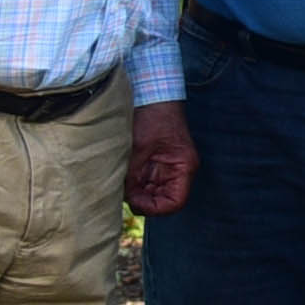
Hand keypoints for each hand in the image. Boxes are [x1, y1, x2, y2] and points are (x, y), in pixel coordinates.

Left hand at [125, 101, 196, 215]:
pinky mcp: (155, 164)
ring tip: (121, 185)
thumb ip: (133, 177)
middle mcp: (178, 171)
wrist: (152, 95)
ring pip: (152, 194)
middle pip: (163, 200)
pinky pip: (146, 183)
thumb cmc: (152, 117)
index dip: (155, 208)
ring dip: (136, 193)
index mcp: (183, 167)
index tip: (134, 202)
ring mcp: (166, 168)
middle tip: (123, 194)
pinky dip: (134, 185)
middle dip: (143, 201)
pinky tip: (123, 178)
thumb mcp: (139, 148)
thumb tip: (124, 199)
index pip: (175, 202)